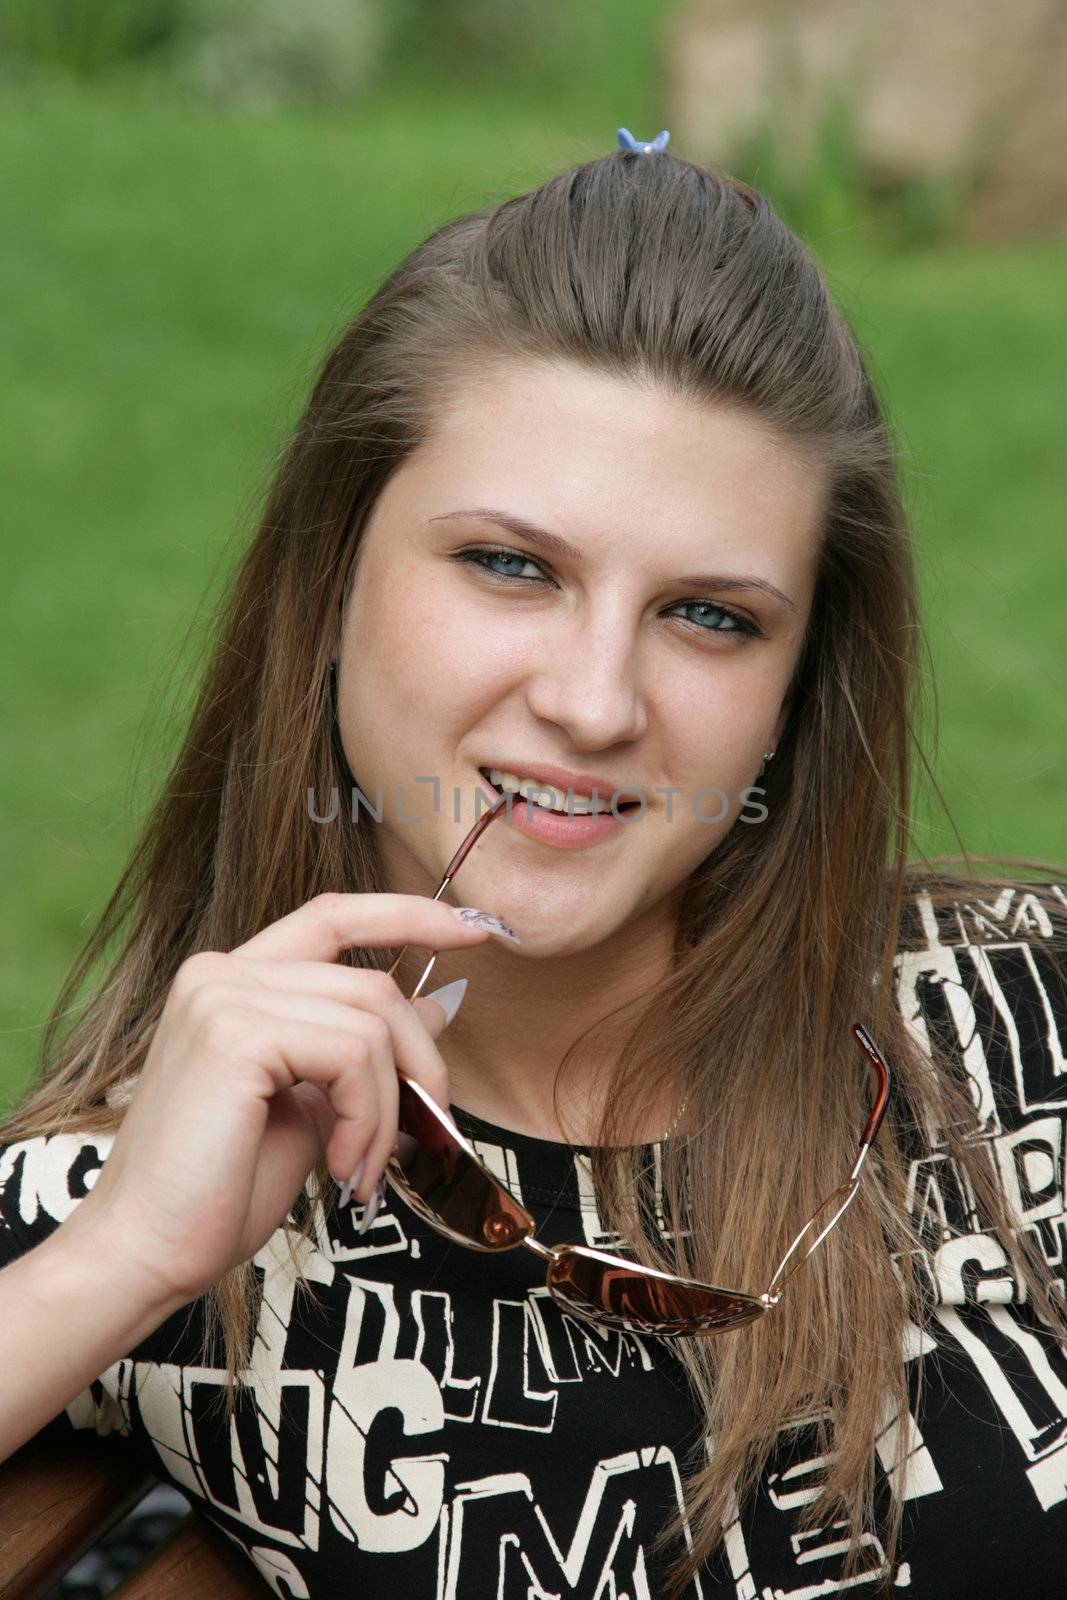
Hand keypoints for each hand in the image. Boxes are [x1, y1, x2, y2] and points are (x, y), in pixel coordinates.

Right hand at [71, 893, 501, 1314]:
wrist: (146, 1252)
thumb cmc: (219, 1191)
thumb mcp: (313, 1107)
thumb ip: (362, 1051)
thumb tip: (436, 1005)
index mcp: (232, 982)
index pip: (333, 916)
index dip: (407, 913)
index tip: (475, 930)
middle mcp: (220, 973)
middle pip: (370, 981)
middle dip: (419, 1060)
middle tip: (427, 1129)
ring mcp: (223, 997)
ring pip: (371, 1022)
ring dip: (391, 1107)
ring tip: (366, 1167)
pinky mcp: (236, 1035)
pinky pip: (354, 1056)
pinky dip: (369, 1118)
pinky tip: (343, 1166)